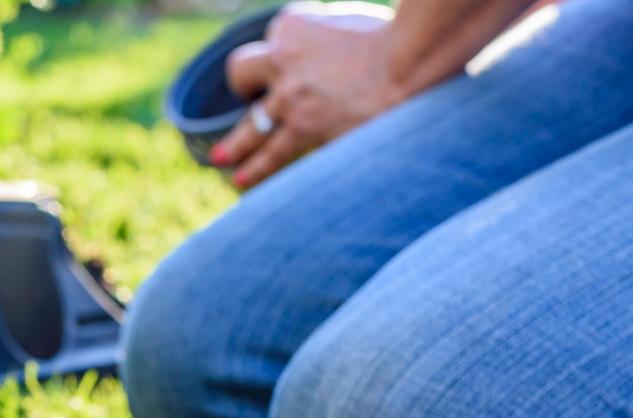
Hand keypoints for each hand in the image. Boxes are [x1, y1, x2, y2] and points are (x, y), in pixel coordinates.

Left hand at [210, 2, 403, 189]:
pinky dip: (264, 170)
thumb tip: (325, 39)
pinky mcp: (308, 132)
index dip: (285, 48)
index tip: (295, 58)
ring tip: (223, 161)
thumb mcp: (353, 19)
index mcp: (292, 28)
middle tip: (242, 90)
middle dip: (240, 86)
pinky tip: (251, 182)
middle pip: (241, 74)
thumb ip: (330, 29)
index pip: (276, 37)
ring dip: (238, 148)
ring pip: (253, 130)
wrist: (409, 64)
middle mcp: (281, 63)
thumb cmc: (393, 37)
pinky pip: (279, 156)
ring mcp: (291, 101)